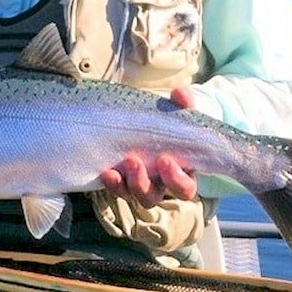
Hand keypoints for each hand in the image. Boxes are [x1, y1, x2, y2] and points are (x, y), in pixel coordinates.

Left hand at [100, 87, 199, 206]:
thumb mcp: (178, 113)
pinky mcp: (122, 183)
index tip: (165, 159)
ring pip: (135, 196)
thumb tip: (180, 94)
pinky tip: (107, 171)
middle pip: (154, 197)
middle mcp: (160, 185)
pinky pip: (117, 189)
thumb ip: (182, 104)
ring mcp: (139, 186)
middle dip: (144, 182)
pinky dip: (112, 182)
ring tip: (123, 161)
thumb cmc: (170, 124)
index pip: (185, 188)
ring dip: (127, 183)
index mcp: (181, 173)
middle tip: (135, 160)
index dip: (177, 180)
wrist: (150, 124)